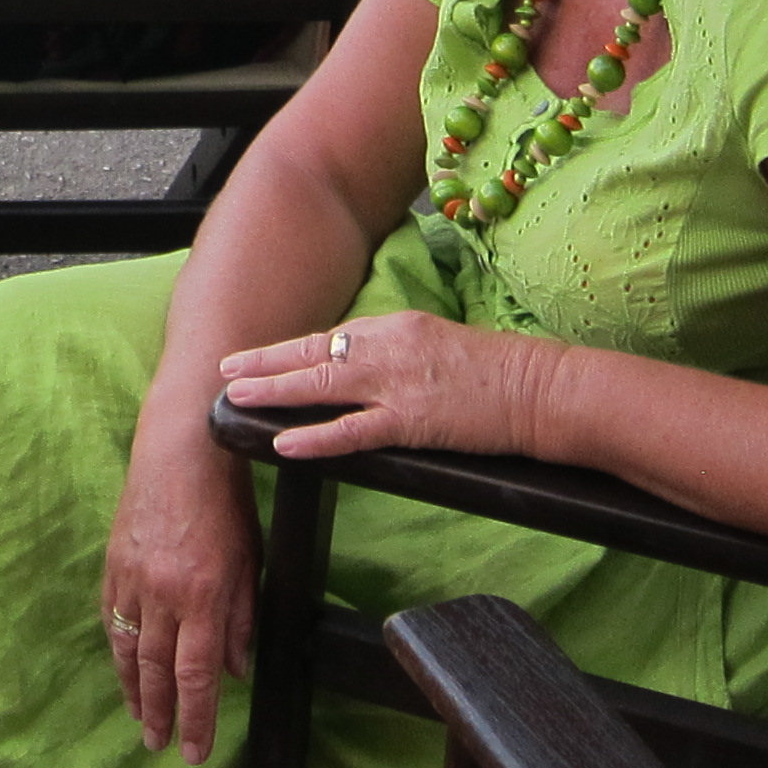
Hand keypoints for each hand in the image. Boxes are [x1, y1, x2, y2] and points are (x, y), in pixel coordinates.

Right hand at [99, 426, 258, 764]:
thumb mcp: (251, 560)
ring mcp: (132, 579)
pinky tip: (125, 668)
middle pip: (157, 671)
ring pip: (128, 650)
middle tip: (160, 747)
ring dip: (134, 691)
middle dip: (160, 715)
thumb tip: (236, 671)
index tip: (194, 752)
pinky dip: (118, 651)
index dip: (195, 720)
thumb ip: (243, 618)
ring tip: (140, 720)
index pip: (196, 675)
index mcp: (204, 594)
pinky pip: (112, 619)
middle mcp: (163, 594)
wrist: (180, 448)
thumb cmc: (226, 501)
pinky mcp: (114, 564)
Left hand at [216, 310, 552, 462]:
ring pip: (322, 383)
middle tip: (227, 370)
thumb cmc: (499, 372)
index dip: (290, 348)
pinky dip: (314, 436)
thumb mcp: (439, 344)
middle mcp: (389, 346)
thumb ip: (398, 352)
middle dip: (266, 362)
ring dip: (275, 390)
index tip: (259, 354)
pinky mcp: (411, 420)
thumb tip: (363, 365)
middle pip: (314, 352)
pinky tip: (283, 441)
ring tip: (236, 396)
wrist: (540, 388)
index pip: (332, 336)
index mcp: (396, 326)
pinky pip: (351, 431)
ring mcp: (398, 383)